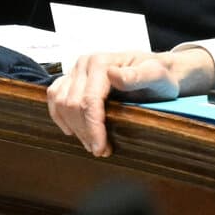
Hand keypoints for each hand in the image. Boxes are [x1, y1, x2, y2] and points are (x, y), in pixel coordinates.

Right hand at [46, 46, 214, 156]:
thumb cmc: (159, 76)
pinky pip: (54, 96)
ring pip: (61, 103)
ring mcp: (76, 70)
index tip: (102, 148)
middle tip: (101, 151)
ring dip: (74, 128)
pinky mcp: (72, 78)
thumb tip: (114, 75)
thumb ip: (139, 75)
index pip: (88, 100)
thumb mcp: (157, 76)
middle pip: (73, 105)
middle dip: (85, 132)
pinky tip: (73, 130)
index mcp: (102, 62)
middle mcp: (85, 63)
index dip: (93, 127)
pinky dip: (60, 116)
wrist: (157, 70)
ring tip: (92, 144)